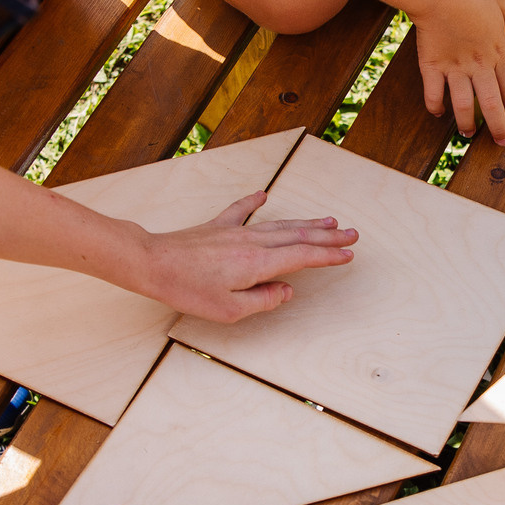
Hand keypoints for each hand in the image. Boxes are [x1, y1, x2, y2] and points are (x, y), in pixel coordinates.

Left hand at [138, 192, 356, 322]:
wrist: (152, 263)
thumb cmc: (187, 289)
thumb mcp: (229, 310)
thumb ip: (263, 300)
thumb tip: (287, 291)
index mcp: (258, 263)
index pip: (303, 257)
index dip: (328, 256)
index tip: (348, 254)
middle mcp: (252, 242)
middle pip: (298, 237)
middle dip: (328, 236)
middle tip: (352, 234)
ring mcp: (235, 231)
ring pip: (279, 224)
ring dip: (306, 223)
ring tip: (327, 220)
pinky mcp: (217, 227)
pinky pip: (241, 210)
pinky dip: (254, 202)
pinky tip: (264, 194)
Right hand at [414, 0, 504, 144]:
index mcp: (498, 51)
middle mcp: (479, 64)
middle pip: (491, 104)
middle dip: (498, 127)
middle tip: (501, 143)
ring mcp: (454, 67)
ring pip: (463, 105)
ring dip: (467, 123)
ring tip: (469, 135)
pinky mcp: (432, 66)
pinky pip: (433, 93)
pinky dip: (435, 106)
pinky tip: (438, 113)